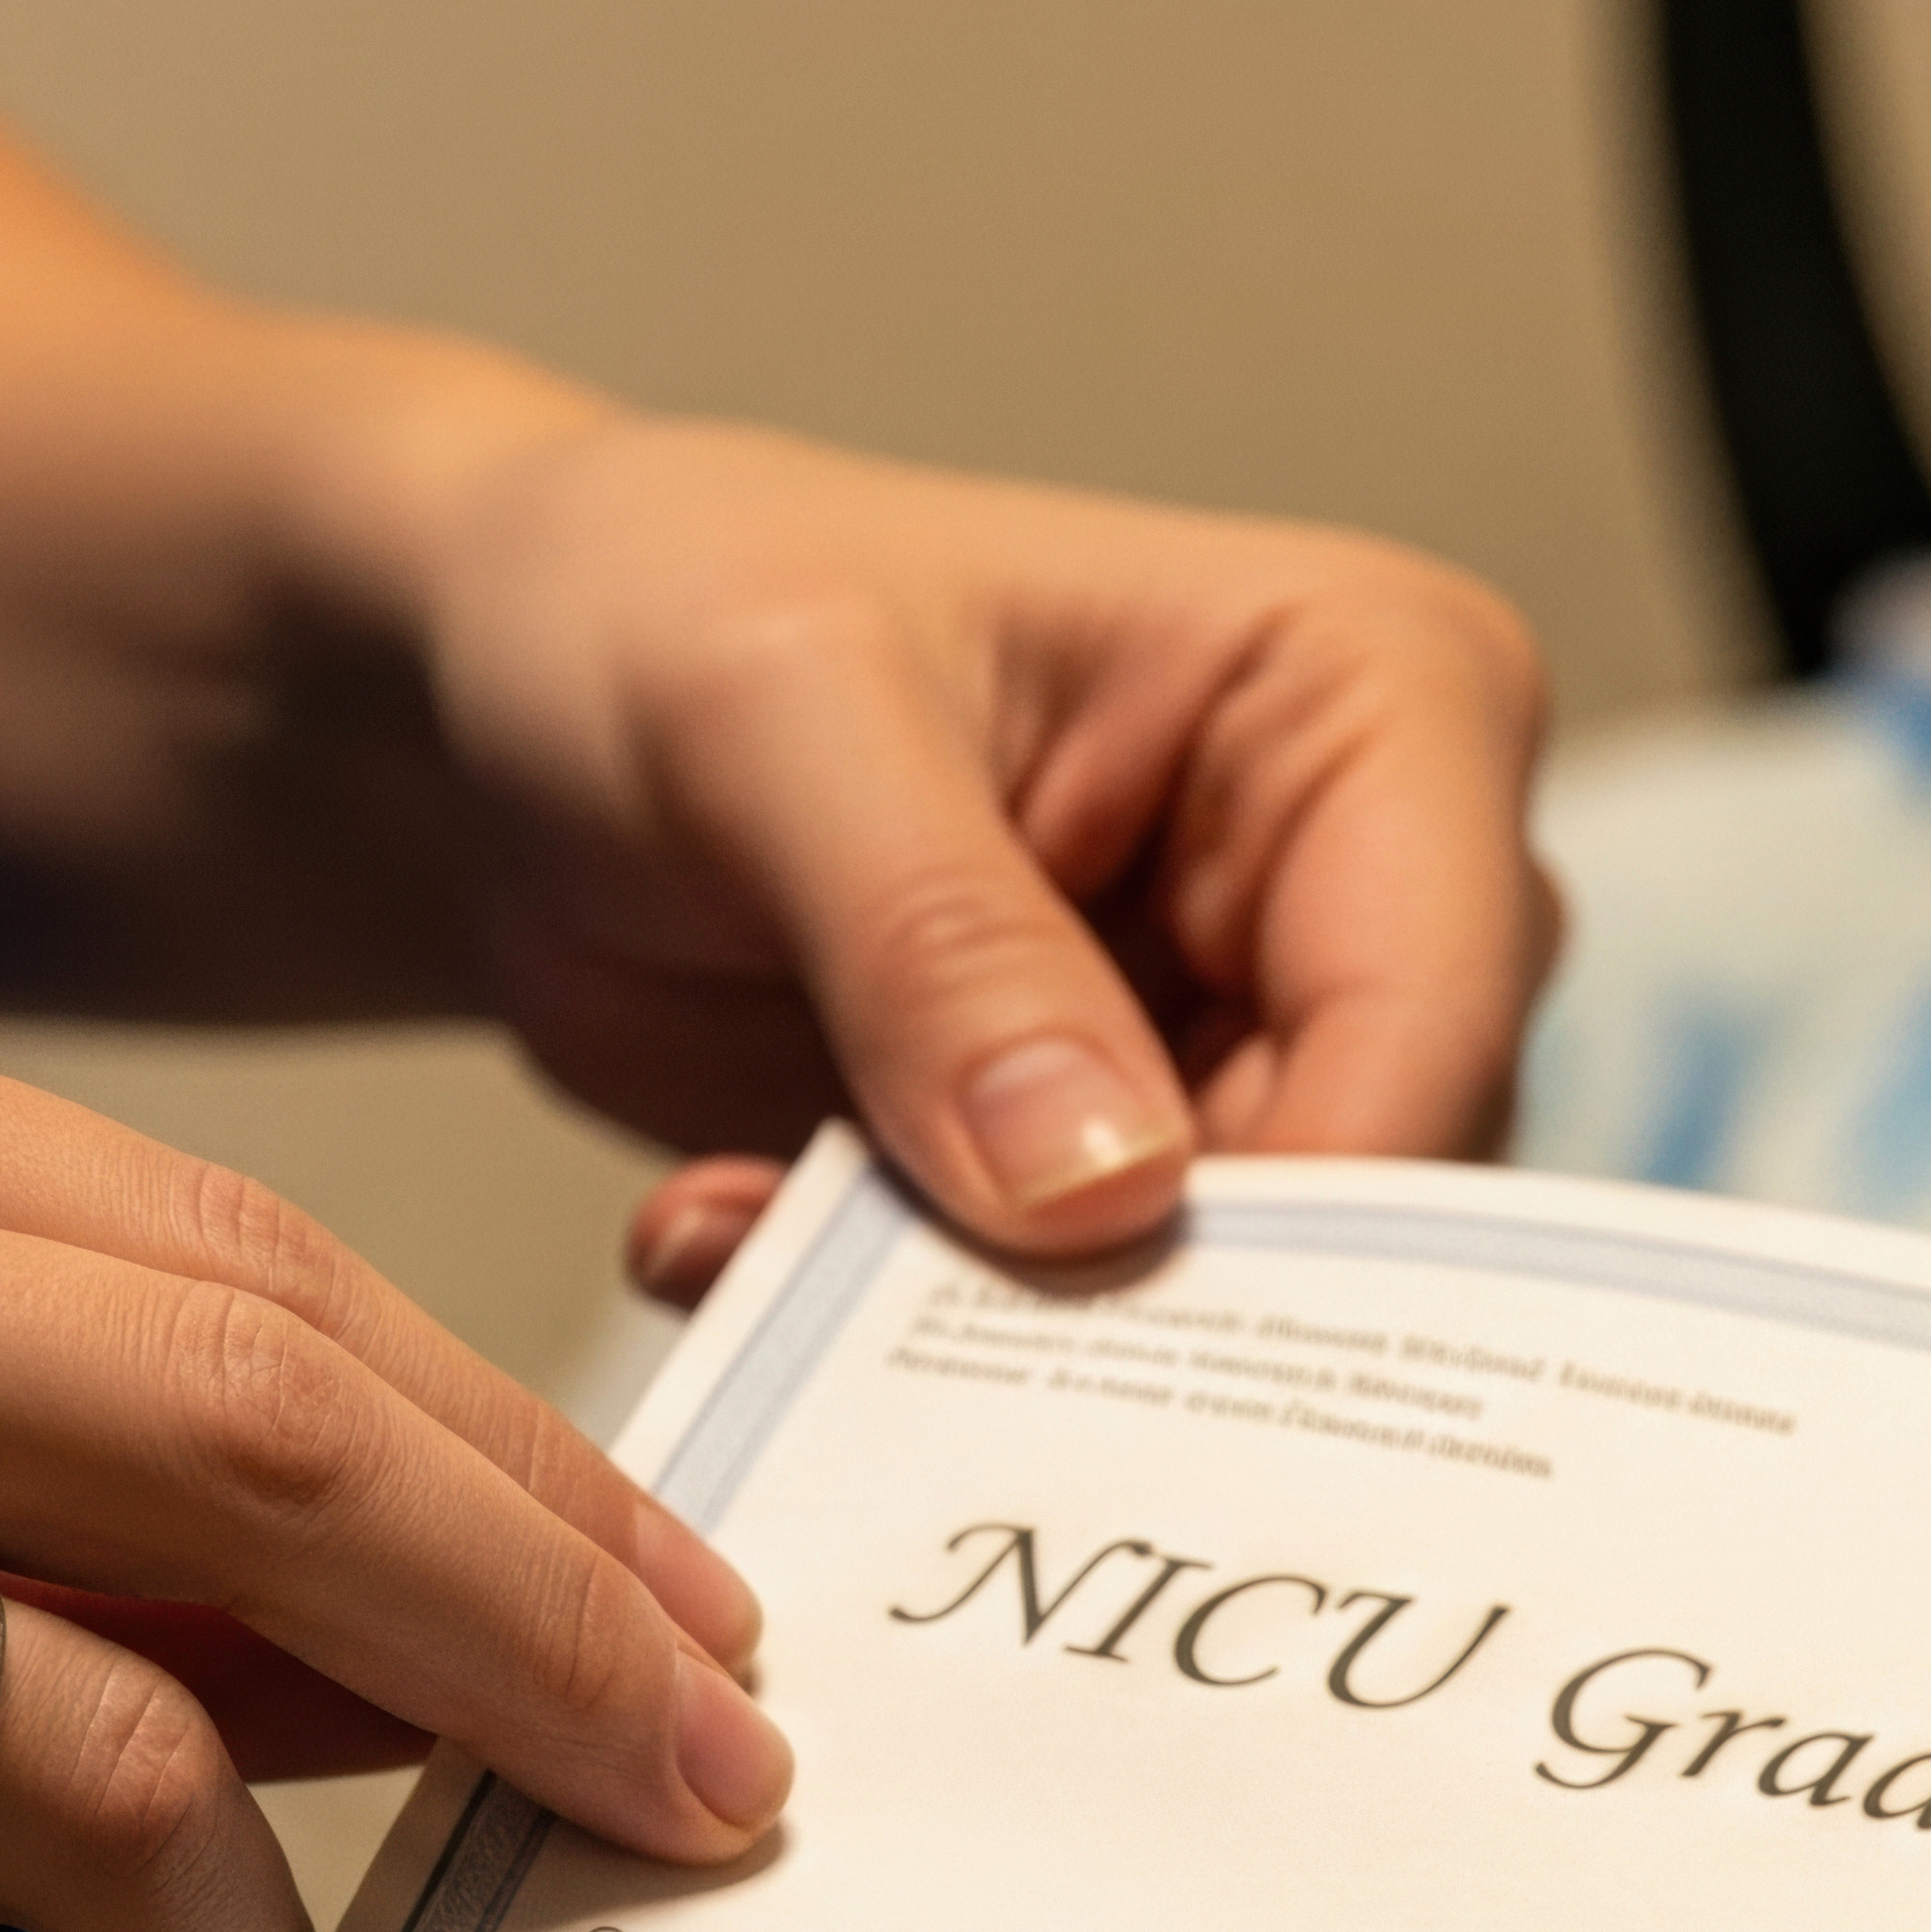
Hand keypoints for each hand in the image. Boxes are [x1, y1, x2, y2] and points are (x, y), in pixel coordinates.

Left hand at [304, 395, 1559, 1284]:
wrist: (500, 699)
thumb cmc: (655, 600)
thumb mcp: (771, 720)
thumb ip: (940, 945)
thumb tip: (1102, 1189)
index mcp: (1376, 690)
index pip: (1430, 1005)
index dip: (1302, 1194)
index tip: (1093, 1310)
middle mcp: (1368, 877)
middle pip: (1381, 1185)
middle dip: (1136, 1288)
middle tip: (893, 1308)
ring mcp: (1258, 1033)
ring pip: (1243, 1293)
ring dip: (988, 1318)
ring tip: (751, 1221)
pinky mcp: (1135, 1161)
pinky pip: (1096, 1331)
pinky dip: (910, 1328)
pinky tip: (732, 1223)